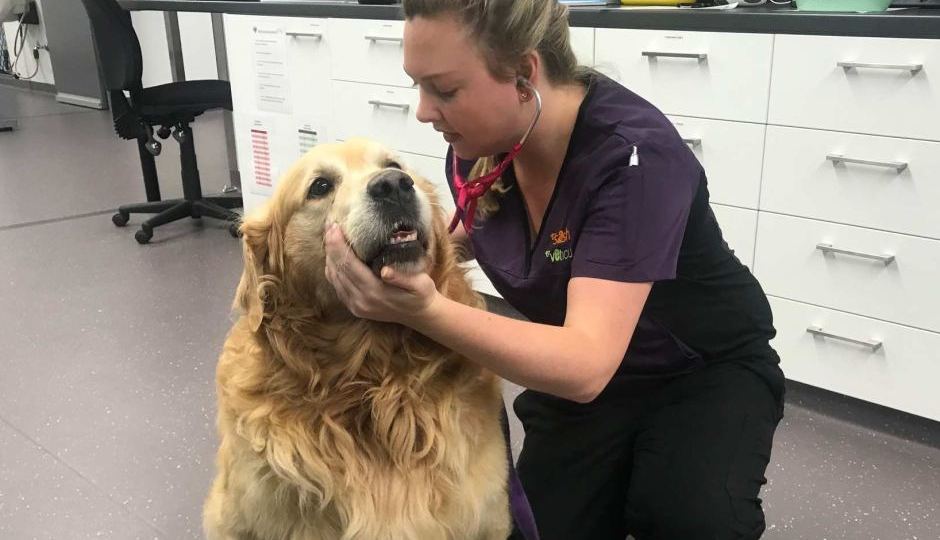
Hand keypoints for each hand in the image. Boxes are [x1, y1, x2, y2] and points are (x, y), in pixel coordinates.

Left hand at [323, 223, 439, 324]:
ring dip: (330, 256)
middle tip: (329, 225)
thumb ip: (402, 278)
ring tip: (330, 235)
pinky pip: (336, 285)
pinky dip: (333, 268)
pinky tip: (334, 255)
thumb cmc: (422, 295)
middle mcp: (361, 300)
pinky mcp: (354, 307)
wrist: (420, 316)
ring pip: (334, 277)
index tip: (335, 227)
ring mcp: (356, 305)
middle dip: (330, 246)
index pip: (349, 265)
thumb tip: (385, 270)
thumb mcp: (421, 284)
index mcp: (376, 292)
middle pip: (337, 269)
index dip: (338, 245)